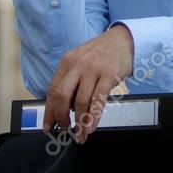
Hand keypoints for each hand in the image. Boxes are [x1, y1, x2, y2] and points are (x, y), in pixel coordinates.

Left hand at [43, 24, 134, 142]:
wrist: (124, 38)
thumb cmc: (102, 52)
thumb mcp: (81, 60)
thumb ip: (72, 80)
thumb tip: (66, 107)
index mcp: (67, 63)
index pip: (52, 91)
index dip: (49, 112)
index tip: (49, 127)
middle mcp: (77, 65)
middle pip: (62, 96)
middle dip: (61, 117)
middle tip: (66, 129)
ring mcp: (93, 70)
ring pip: (81, 101)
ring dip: (80, 121)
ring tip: (81, 133)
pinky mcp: (109, 75)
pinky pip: (98, 100)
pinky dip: (94, 116)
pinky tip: (92, 126)